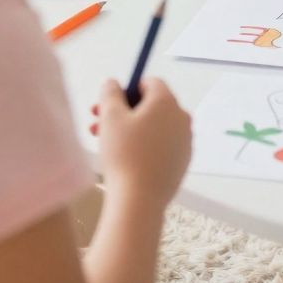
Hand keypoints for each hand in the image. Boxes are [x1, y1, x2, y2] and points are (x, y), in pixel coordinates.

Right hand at [90, 78, 191, 204]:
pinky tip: (125, 159)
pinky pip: (161, 145)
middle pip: (151, 106)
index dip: (127, 90)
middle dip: (123, 112)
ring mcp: (185, 142)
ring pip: (154, 127)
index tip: (108, 105)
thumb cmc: (124, 153)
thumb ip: (110, 92)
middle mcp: (181, 118)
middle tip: (98, 123)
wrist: (139, 200)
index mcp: (167, 102)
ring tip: (104, 143)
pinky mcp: (182, 163)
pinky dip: (144, 145)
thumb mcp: (111, 117)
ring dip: (130, 129)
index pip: (150, 83)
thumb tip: (114, 83)